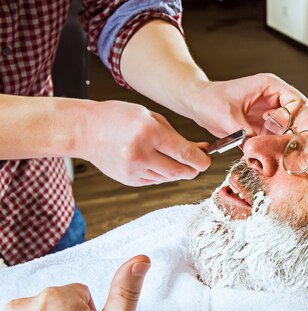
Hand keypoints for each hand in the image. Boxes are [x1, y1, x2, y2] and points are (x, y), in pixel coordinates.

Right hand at [77, 100, 210, 185]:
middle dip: (192, 168)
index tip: (207, 160)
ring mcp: (133, 169)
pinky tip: (155, 161)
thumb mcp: (149, 116)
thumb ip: (176, 135)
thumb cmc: (118, 118)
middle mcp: (141, 153)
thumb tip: (200, 150)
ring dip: (176, 170)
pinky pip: (155, 180)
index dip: (201, 160)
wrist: (84, 130)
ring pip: (169, 177)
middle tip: (196, 162)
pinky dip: (161, 173)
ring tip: (170, 156)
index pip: (184, 153)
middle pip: (180, 171)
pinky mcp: (129, 180)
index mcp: (148, 132)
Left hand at [186, 73, 307, 137]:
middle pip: (297, 115)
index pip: (296, 101)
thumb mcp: (227, 118)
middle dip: (289, 131)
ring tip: (266, 147)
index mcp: (269, 85)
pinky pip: (277, 135)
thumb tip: (259, 149)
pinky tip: (261, 148)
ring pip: (289, 128)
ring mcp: (270, 110)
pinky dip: (272, 144)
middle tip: (274, 142)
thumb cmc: (209, 101)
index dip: (291, 117)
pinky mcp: (264, 124)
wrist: (197, 103)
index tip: (276, 129)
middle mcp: (274, 96)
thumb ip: (245, 133)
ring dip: (280, 139)